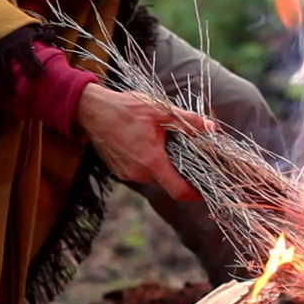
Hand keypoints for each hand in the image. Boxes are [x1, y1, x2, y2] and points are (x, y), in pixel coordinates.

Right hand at [75, 83, 213, 200]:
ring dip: (164, 167)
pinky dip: (150, 164)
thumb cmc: (126, 108)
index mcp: (151, 162)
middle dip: (181, 174)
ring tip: (169, 148)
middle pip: (168, 183)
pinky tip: (150, 146)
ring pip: (155, 177)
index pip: (179, 191)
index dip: (196, 194)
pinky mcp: (120, 171)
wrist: (91, 111)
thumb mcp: (161, 110)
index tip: (207, 190)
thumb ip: (189, 121)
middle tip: (192, 159)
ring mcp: (127, 174)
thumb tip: (211, 128)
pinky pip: (141, 173)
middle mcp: (139, 174)